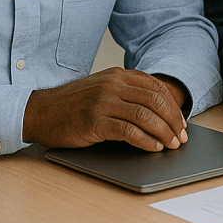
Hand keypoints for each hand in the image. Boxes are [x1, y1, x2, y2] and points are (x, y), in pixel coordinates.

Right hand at [23, 67, 187, 151]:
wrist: (40, 111)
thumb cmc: (72, 104)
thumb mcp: (102, 89)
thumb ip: (127, 92)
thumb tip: (158, 111)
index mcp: (118, 75)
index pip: (157, 89)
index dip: (174, 106)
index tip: (182, 122)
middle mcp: (113, 85)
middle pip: (155, 102)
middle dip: (173, 121)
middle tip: (181, 137)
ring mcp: (103, 102)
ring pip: (145, 116)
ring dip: (163, 132)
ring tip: (171, 145)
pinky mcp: (94, 121)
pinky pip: (128, 131)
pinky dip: (145, 141)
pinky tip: (152, 147)